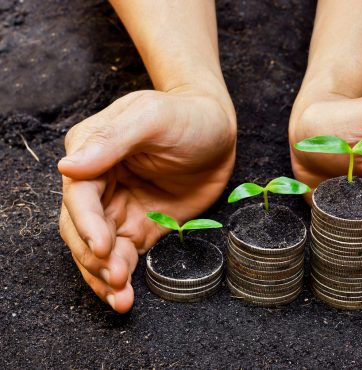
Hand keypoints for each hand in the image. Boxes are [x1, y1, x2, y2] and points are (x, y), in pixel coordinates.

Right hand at [58, 88, 235, 312]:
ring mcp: (120, 208)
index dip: (86, 224)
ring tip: (120, 298)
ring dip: (103, 275)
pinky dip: (121, 274)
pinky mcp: (142, 226)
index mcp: (92, 153)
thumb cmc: (186, 116)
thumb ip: (112, 140)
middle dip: (93, 257)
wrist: (219, 131)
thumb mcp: (151, 118)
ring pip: (98, 249)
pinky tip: (125, 295)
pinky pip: (125, 255)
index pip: (78, 196)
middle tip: (115, 279)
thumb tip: (67, 168)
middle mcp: (99, 184)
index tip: (102, 247)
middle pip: (80, 228)